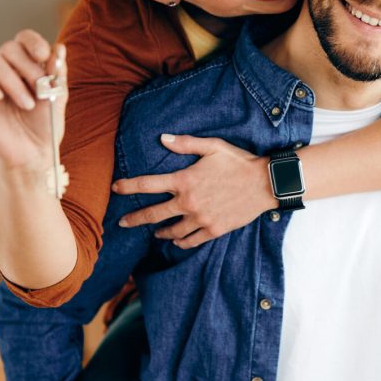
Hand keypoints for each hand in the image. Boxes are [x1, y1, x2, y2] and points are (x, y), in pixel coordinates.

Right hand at [0, 29, 65, 170]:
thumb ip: (57, 73)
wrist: (33, 154)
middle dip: (27, 67)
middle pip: (9, 48)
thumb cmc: (45, 126)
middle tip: (39, 90)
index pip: (24, 39)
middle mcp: (4, 70)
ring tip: (26, 104)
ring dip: (12, 81)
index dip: (33, 41)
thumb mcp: (57, 97)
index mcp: (25, 65)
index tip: (44, 55)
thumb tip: (60, 47)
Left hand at [113, 136, 273, 248]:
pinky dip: (181, 242)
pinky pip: (191, 240)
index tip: (115, 189)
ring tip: (154, 233)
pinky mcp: (214, 229)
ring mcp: (201, 218)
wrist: (265, 184)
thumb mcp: (213, 146)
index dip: (128, 187)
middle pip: (153, 214)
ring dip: (160, 232)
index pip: (148, 184)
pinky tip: (177, 242)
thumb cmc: (239, 162)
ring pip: (172, 231)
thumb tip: (162, 138)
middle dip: (134, 219)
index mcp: (184, 180)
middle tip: (122, 223)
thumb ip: (185, 143)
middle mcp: (188, 202)